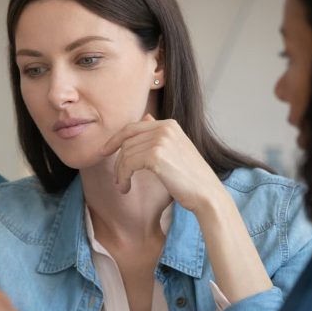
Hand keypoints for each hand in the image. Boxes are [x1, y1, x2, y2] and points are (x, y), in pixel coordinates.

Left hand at [101, 114, 225, 211]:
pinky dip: (123, 177)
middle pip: (127, 140)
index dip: (115, 139)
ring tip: (123, 186)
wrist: (206, 194)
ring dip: (120, 173)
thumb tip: (145, 117)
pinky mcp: (155, 156)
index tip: (104, 152)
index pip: (132, 127)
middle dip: (117, 160)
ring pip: (125, 153)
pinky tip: (125, 187)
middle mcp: (165, 128)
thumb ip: (159, 134)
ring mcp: (160, 140)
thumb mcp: (175, 150)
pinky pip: (127, 164)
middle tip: (117, 178)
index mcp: (169, 124)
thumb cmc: (190, 177)